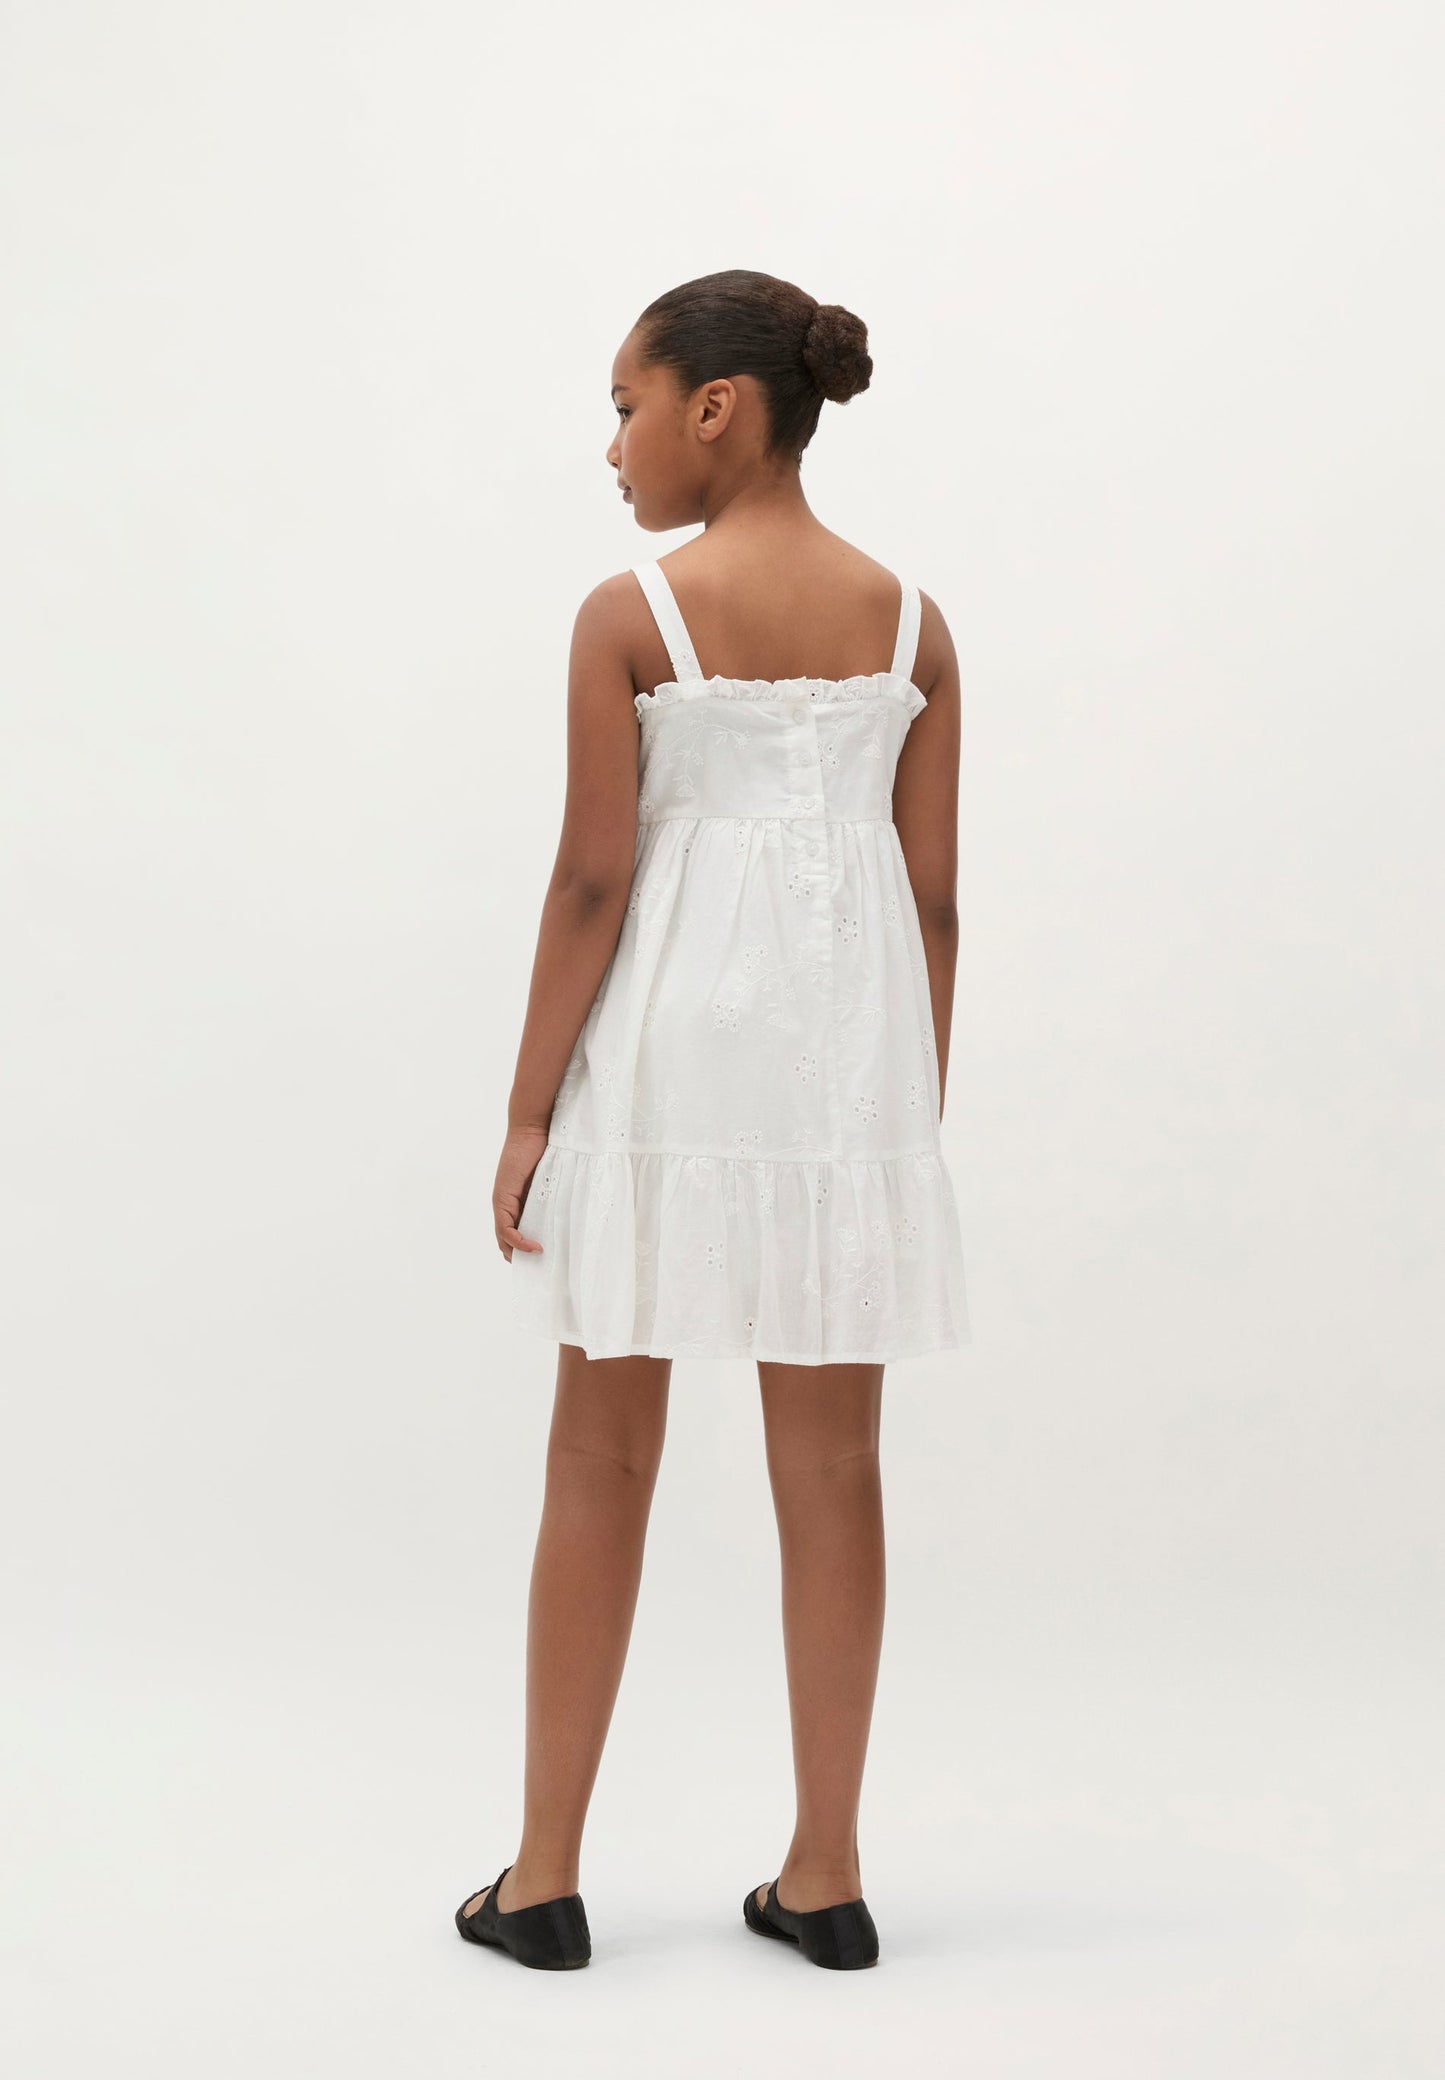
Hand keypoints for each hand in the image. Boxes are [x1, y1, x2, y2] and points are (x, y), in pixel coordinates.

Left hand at [494, 1122, 549, 1260]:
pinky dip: (518, 1242)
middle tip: (543, 1272)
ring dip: (520, 1255)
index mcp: (519, 1204)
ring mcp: (502, 1203)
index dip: (527, 1253)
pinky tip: (536, 1248)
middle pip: (507, 1244)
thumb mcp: (553, 1182)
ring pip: (504, 1240)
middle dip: (523, 1260)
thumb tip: (576, 1217)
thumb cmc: (547, 1151)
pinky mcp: (502, 1199)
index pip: (517, 1237)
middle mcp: (507, 1206)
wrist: (533, 1130)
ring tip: (539, 1264)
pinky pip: (506, 1229)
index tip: (547, 1263)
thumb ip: (555, 1199)